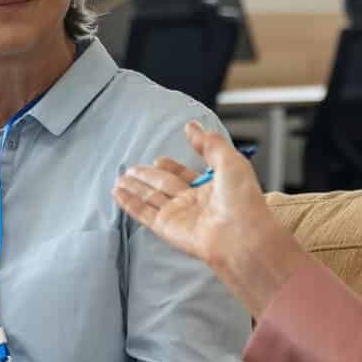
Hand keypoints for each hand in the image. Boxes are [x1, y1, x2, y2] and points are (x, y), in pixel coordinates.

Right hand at [113, 121, 310, 317]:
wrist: (241, 235)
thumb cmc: (243, 201)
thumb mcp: (230, 161)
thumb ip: (209, 143)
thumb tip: (192, 126)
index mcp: (210, 187)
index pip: (185, 175)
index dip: (172, 167)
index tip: (159, 158)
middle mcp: (193, 202)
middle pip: (163, 185)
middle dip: (147, 176)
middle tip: (131, 169)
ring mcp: (178, 215)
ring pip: (150, 198)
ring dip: (134, 188)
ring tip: (120, 179)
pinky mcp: (166, 227)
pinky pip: (143, 212)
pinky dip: (129, 203)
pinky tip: (118, 193)